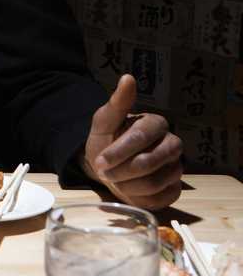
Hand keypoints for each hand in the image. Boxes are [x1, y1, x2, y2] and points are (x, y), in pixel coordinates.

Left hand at [82, 74, 182, 209]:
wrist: (107, 165)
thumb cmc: (107, 140)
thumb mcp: (104, 122)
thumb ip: (116, 103)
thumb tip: (128, 77)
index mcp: (156, 123)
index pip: (140, 137)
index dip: (118, 151)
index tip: (100, 162)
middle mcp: (172, 144)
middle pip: (149, 162)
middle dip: (121, 170)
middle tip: (104, 172)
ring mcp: (176, 167)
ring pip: (154, 182)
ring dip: (127, 184)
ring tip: (114, 179)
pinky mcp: (174, 189)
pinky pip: (159, 197)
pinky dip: (138, 196)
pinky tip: (127, 189)